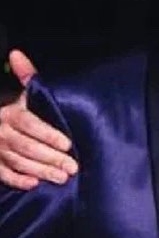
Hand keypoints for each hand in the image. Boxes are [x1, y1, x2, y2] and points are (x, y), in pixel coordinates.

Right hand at [0, 50, 76, 188]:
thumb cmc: (18, 112)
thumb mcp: (24, 95)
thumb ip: (27, 77)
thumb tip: (16, 54)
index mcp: (10, 113)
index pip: (29, 124)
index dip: (48, 134)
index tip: (68, 144)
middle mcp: (1, 131)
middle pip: (27, 146)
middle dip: (51, 158)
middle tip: (72, 167)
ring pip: (18, 162)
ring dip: (41, 171)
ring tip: (62, 178)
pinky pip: (3, 174)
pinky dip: (18, 180)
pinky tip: (34, 184)